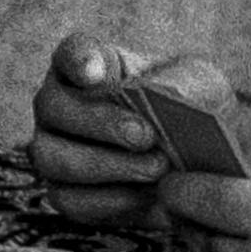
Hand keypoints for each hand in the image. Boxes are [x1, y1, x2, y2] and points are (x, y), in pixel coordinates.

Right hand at [23, 32, 196, 232]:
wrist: (195, 165)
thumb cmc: (189, 113)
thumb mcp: (200, 86)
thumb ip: (184, 83)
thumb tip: (166, 94)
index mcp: (87, 65)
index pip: (69, 52)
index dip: (77, 60)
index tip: (96, 72)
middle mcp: (57, 104)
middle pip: (52, 106)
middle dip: (100, 123)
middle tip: (146, 136)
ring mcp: (51, 149)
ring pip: (52, 157)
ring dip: (107, 165)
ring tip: (155, 169)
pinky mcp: (63, 192)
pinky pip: (69, 199)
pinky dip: (110, 199)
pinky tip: (146, 194)